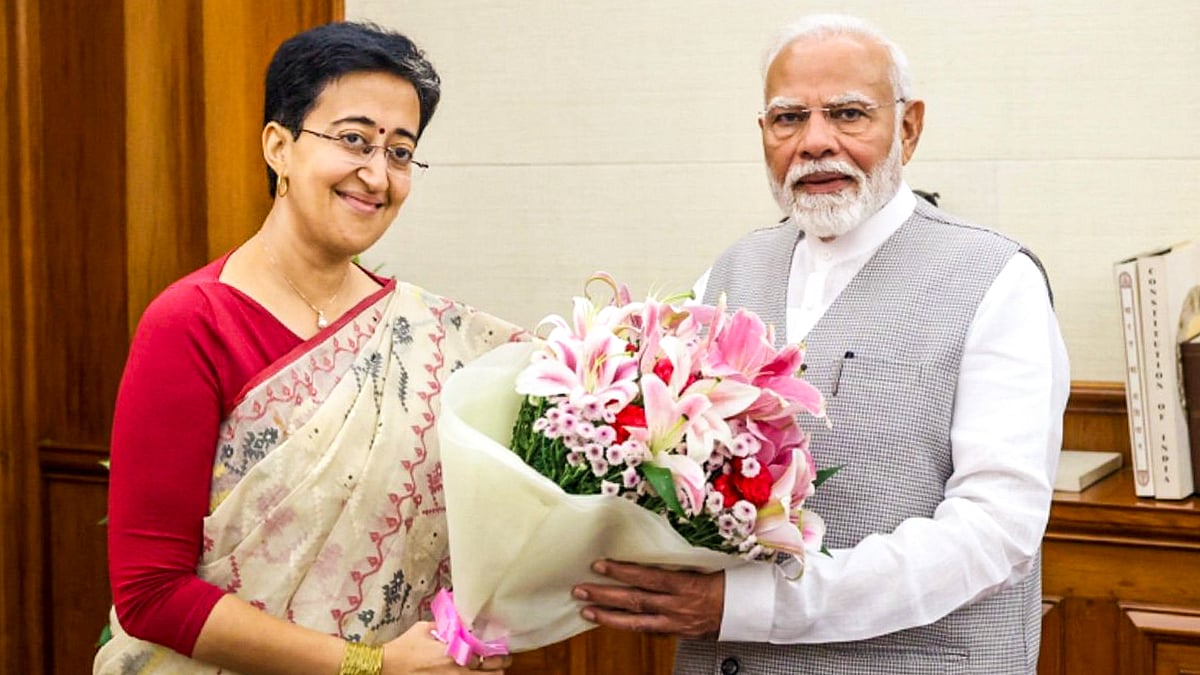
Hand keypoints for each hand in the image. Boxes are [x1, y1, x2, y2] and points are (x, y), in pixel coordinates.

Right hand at [382, 621, 510, 673]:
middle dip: (500, 667)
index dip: (498, 653)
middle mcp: (457, 670)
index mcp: (454, 651)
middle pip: (492, 674)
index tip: (502, 649)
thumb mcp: (424, 629)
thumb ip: (444, 626)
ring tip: (493, 671)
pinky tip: (475, 674)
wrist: (386, 666)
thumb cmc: (404, 647)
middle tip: (503, 662)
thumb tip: (457, 622)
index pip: (487, 654)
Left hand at [572, 560, 724, 638]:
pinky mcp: (677, 633)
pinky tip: (612, 621)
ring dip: (608, 615)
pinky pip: (648, 631)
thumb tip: (654, 547)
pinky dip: (629, 626)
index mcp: (685, 584)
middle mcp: (677, 605)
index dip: (621, 572)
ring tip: (587, 609)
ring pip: (636, 621)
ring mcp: (675, 622)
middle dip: (605, 595)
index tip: (599, 565)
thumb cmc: (729, 582)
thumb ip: (679, 561)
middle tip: (580, 588)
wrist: (748, 611)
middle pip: (634, 600)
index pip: (646, 577)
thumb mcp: (706, 565)